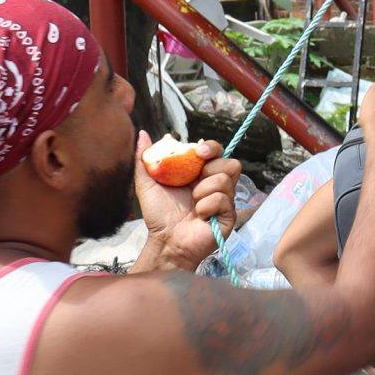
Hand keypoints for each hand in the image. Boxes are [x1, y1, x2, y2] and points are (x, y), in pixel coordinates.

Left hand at [133, 134, 240, 267]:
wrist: (164, 240)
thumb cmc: (158, 214)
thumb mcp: (147, 183)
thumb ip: (145, 158)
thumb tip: (143, 134)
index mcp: (200, 174)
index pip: (217, 152)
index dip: (212, 147)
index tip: (199, 151)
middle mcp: (216, 185)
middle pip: (231, 163)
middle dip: (212, 168)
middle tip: (196, 178)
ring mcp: (224, 200)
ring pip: (226, 179)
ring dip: (204, 189)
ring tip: (193, 202)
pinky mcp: (228, 216)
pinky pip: (224, 200)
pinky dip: (206, 206)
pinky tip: (199, 215)